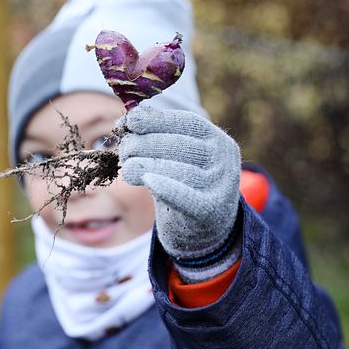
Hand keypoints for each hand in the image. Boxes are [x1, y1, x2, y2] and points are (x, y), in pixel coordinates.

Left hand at [118, 106, 241, 282]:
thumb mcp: (176, 157)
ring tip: (128, 167)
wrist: (205, 228)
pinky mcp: (211, 210)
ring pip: (177, 170)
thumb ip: (156, 137)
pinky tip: (147, 181)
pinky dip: (165, 187)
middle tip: (124, 150)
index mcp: (218, 140)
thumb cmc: (184, 184)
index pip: (187, 122)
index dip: (156, 120)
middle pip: (179, 145)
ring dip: (145, 165)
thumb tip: (123, 122)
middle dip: (144, 144)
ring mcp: (221, 185)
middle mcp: (224, 160)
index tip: (130, 121)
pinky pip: (186, 197)